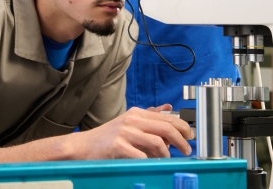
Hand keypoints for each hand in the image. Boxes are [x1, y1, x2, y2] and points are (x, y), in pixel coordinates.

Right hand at [70, 105, 192, 158]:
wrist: (83, 146)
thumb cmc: (107, 138)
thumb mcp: (128, 123)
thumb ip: (149, 117)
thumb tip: (168, 108)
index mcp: (136, 114)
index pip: (167, 117)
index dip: (182, 127)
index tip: (190, 136)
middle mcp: (132, 120)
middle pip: (165, 128)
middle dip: (181, 140)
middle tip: (186, 150)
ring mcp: (124, 133)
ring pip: (157, 142)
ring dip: (167, 154)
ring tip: (167, 159)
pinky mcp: (118, 146)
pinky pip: (141, 156)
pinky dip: (150, 162)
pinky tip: (151, 165)